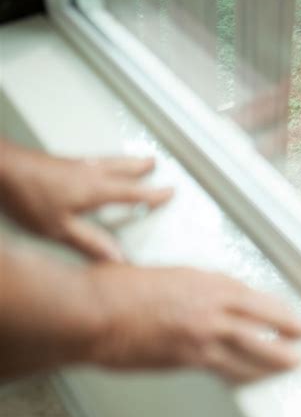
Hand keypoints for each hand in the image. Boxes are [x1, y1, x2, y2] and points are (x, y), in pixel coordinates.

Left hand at [0, 140, 172, 260]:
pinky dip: (102, 161)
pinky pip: (91, 160)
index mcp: (95, 190)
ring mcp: (73, 165)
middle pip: (122, 168)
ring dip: (123, 161)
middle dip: (140, 168)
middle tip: (154, 164)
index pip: (132, 192)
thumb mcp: (60, 229)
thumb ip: (90, 243)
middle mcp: (88, 173)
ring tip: (133, 159)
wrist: (0, 169)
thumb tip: (117, 257)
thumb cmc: (27, 196)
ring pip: (107, 161)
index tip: (169, 192)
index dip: (153, 194)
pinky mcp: (59, 162)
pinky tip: (95, 164)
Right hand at [89, 265, 300, 381]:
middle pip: (260, 318)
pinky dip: (241, 375)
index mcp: (202, 280)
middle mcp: (208, 306)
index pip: (247, 294)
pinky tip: (251, 380)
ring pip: (251, 348)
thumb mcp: (157, 276)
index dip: (270, 304)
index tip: (282, 310)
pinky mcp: (188, 359)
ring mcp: (202, 334)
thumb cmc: (114, 289)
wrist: (95, 312)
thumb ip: (182, 288)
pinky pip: (224, 370)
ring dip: (275, 357)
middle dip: (286, 328)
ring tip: (293, 362)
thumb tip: (190, 298)